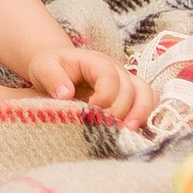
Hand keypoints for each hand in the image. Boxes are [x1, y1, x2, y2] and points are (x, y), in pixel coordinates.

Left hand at [26, 48, 153, 129]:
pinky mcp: (132, 93)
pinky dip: (147, 115)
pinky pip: (149, 101)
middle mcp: (116, 68)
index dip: (104, 96)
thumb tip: (65, 94)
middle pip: (130, 88)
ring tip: (128, 132)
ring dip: (140, 114)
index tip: (90, 112)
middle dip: (119, 111)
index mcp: (95, 61)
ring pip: (146, 93)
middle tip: (106, 127)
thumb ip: (52, 78)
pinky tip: (134, 131)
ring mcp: (127, 80)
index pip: (109, 76)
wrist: (60, 68)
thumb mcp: (43, 68)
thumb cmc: (52, 68)